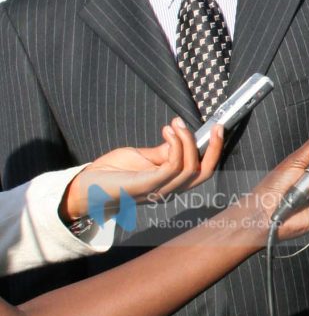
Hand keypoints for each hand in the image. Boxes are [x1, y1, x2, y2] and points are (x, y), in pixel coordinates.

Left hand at [61, 118, 223, 222]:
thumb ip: (162, 153)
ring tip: (175, 124)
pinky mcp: (146, 186)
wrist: (83, 187)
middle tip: (211, 125)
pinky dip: (175, 146)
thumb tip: (180, 140)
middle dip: (213, 148)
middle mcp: (170, 191)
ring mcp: (159, 191)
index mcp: (171, 185)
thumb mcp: (141, 158)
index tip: (218, 127)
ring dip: (186, 141)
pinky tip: (167, 132)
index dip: (214, 150)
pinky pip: (172, 166)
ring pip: (189, 167)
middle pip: (204, 173)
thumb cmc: (110, 174)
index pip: (203, 171)